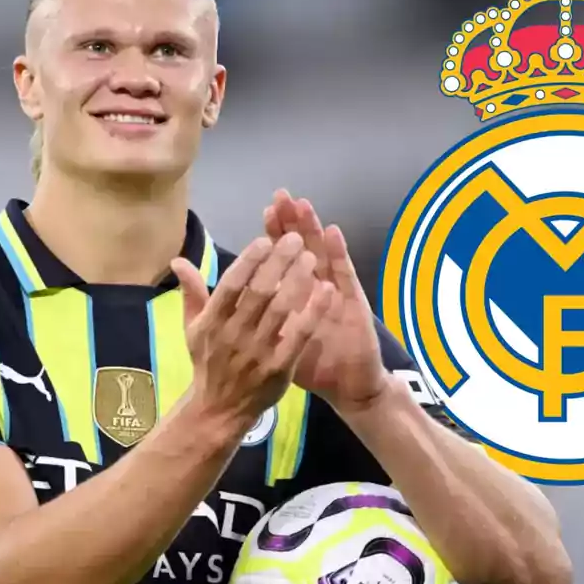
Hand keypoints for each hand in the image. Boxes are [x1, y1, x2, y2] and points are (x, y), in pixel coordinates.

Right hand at [171, 233, 335, 433]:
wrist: (219, 409)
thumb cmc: (208, 362)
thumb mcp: (192, 329)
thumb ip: (191, 293)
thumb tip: (178, 260)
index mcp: (211, 322)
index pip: (231, 284)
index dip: (249, 260)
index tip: (265, 239)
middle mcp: (233, 335)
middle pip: (259, 292)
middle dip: (279, 262)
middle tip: (295, 239)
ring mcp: (257, 353)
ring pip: (281, 309)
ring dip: (297, 280)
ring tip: (311, 257)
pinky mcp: (280, 368)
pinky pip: (299, 335)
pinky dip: (313, 311)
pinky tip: (326, 291)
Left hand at [263, 189, 388, 411]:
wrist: (348, 387)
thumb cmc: (312, 365)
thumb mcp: (277, 342)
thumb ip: (256, 320)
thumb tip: (230, 307)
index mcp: (296, 295)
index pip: (282, 259)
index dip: (274, 236)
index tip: (265, 211)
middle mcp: (316, 287)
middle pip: (303, 248)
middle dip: (292, 223)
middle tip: (282, 196)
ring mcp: (335, 292)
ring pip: (323, 255)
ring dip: (313, 230)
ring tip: (303, 205)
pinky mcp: (353, 302)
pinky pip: (344, 275)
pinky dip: (339, 253)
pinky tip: (333, 232)